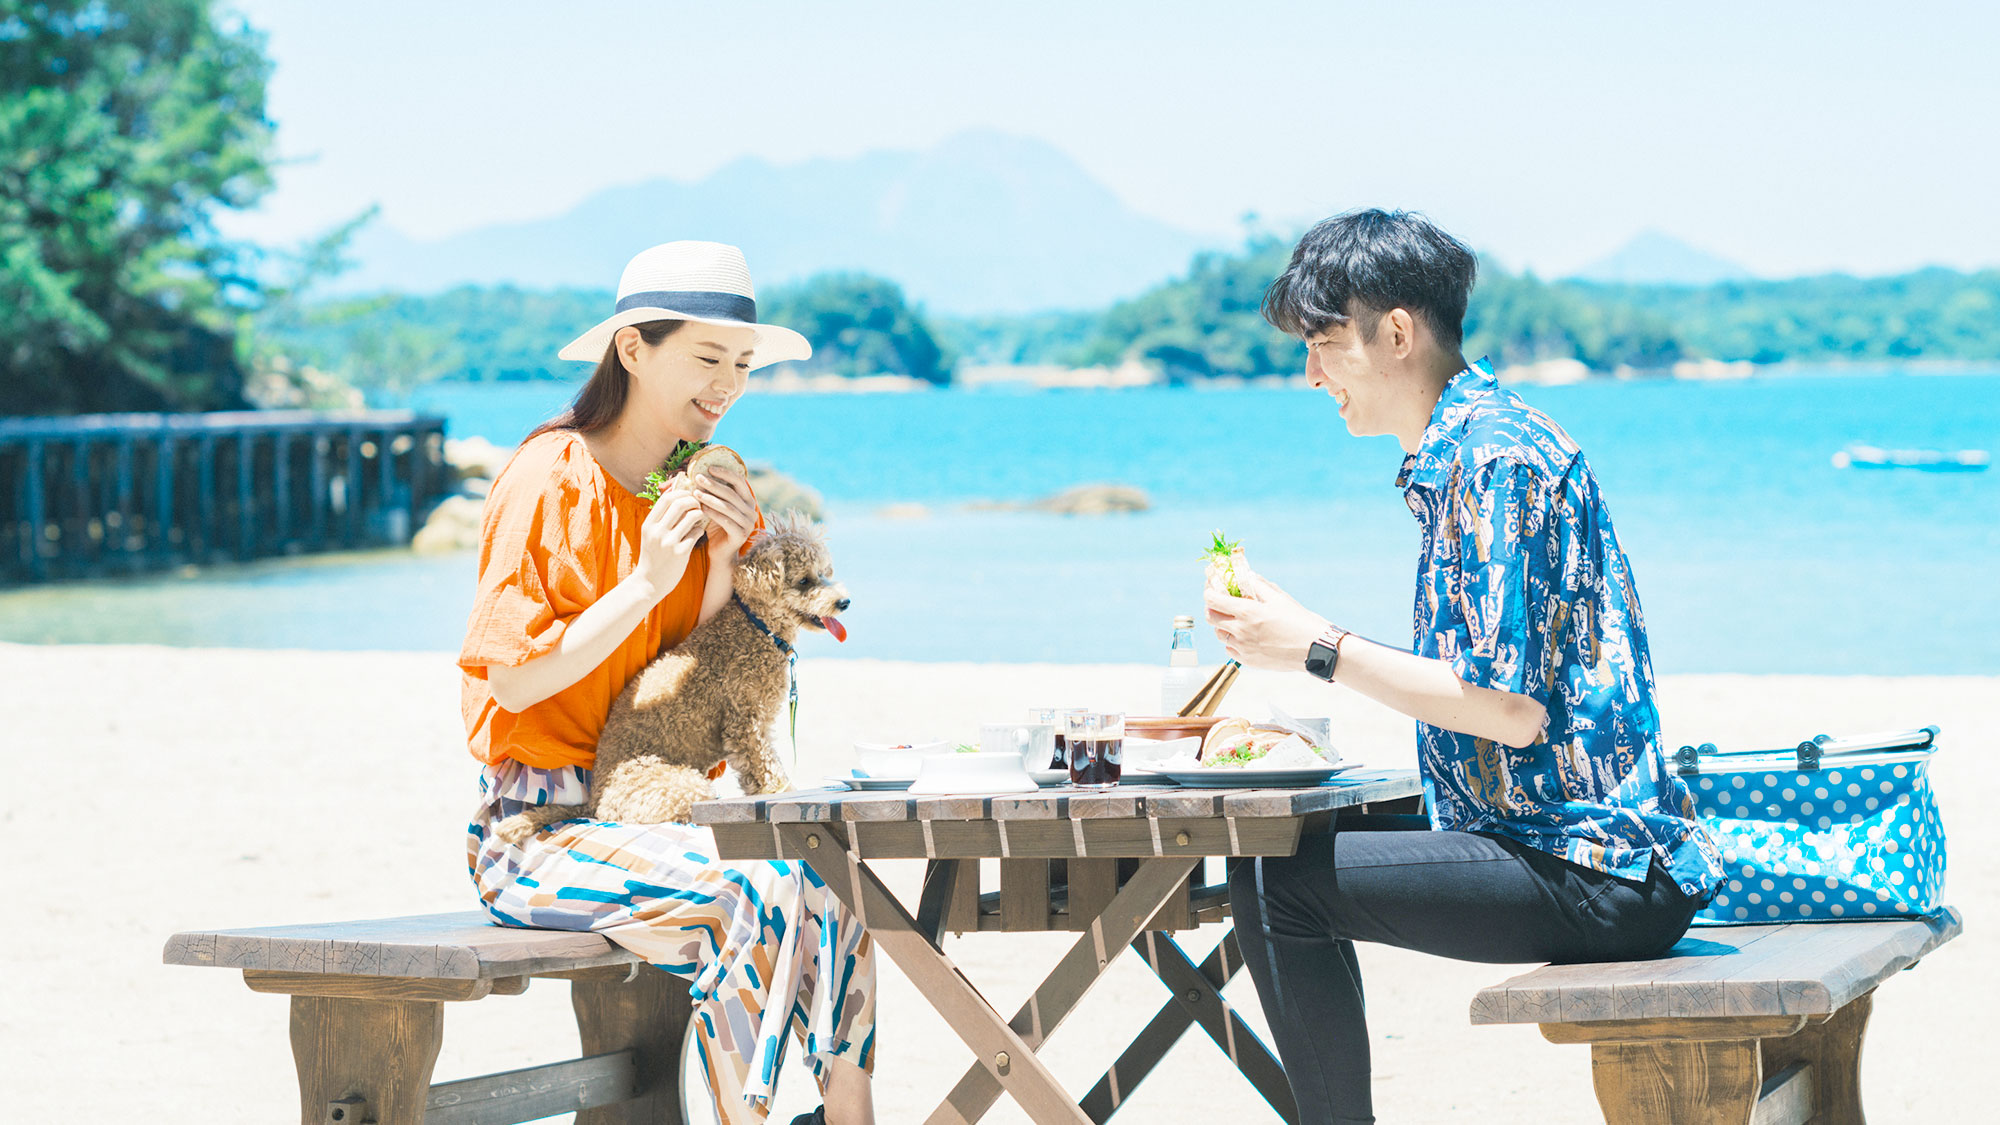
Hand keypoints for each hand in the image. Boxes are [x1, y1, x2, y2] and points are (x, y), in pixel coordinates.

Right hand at [635, 491, 706, 593]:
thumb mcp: (650, 535)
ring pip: (691, 516)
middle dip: (693, 500)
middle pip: (680, 504)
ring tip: (701, 517)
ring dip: (700, 514)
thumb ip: (661, 518)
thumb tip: (675, 495)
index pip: (666, 498)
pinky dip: (700, 530)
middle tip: (698, 504)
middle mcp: (657, 531)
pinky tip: (698, 533)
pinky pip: (697, 533)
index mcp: (649, 524)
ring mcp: (669, 542)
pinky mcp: (681, 553)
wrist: (650, 583)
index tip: (688, 495)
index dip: (681, 492)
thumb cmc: (653, 556)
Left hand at [694, 466, 759, 558]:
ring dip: (710, 498)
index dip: (725, 473)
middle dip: (714, 484)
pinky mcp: (741, 535)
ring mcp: (748, 524)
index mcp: (748, 501)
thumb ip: (714, 492)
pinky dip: (713, 513)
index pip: (740, 481)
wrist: (720, 552)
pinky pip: (726, 521)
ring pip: (728, 506)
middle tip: (698, 478)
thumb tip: (698, 472)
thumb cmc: (716, 526)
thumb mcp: (716, 506)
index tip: (708, 467)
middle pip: (732, 493)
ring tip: (695, 493)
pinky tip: (701, 508)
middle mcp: (751, 511)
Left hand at [1203, 562, 1332, 671]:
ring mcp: (1243, 648)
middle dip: (1212, 607)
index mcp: (1247, 612)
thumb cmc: (1300, 621)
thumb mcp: (1279, 597)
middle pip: (1211, 617)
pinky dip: (1231, 641)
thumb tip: (1246, 575)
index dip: (1208, 590)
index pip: (1213, 599)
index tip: (1211, 585)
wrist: (1315, 650)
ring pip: (1220, 634)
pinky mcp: (1249, 661)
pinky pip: (1230, 649)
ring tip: (1234, 618)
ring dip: (1222, 624)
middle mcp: (1240, 631)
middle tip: (1220, 601)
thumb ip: (1258, 585)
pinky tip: (1243, 635)